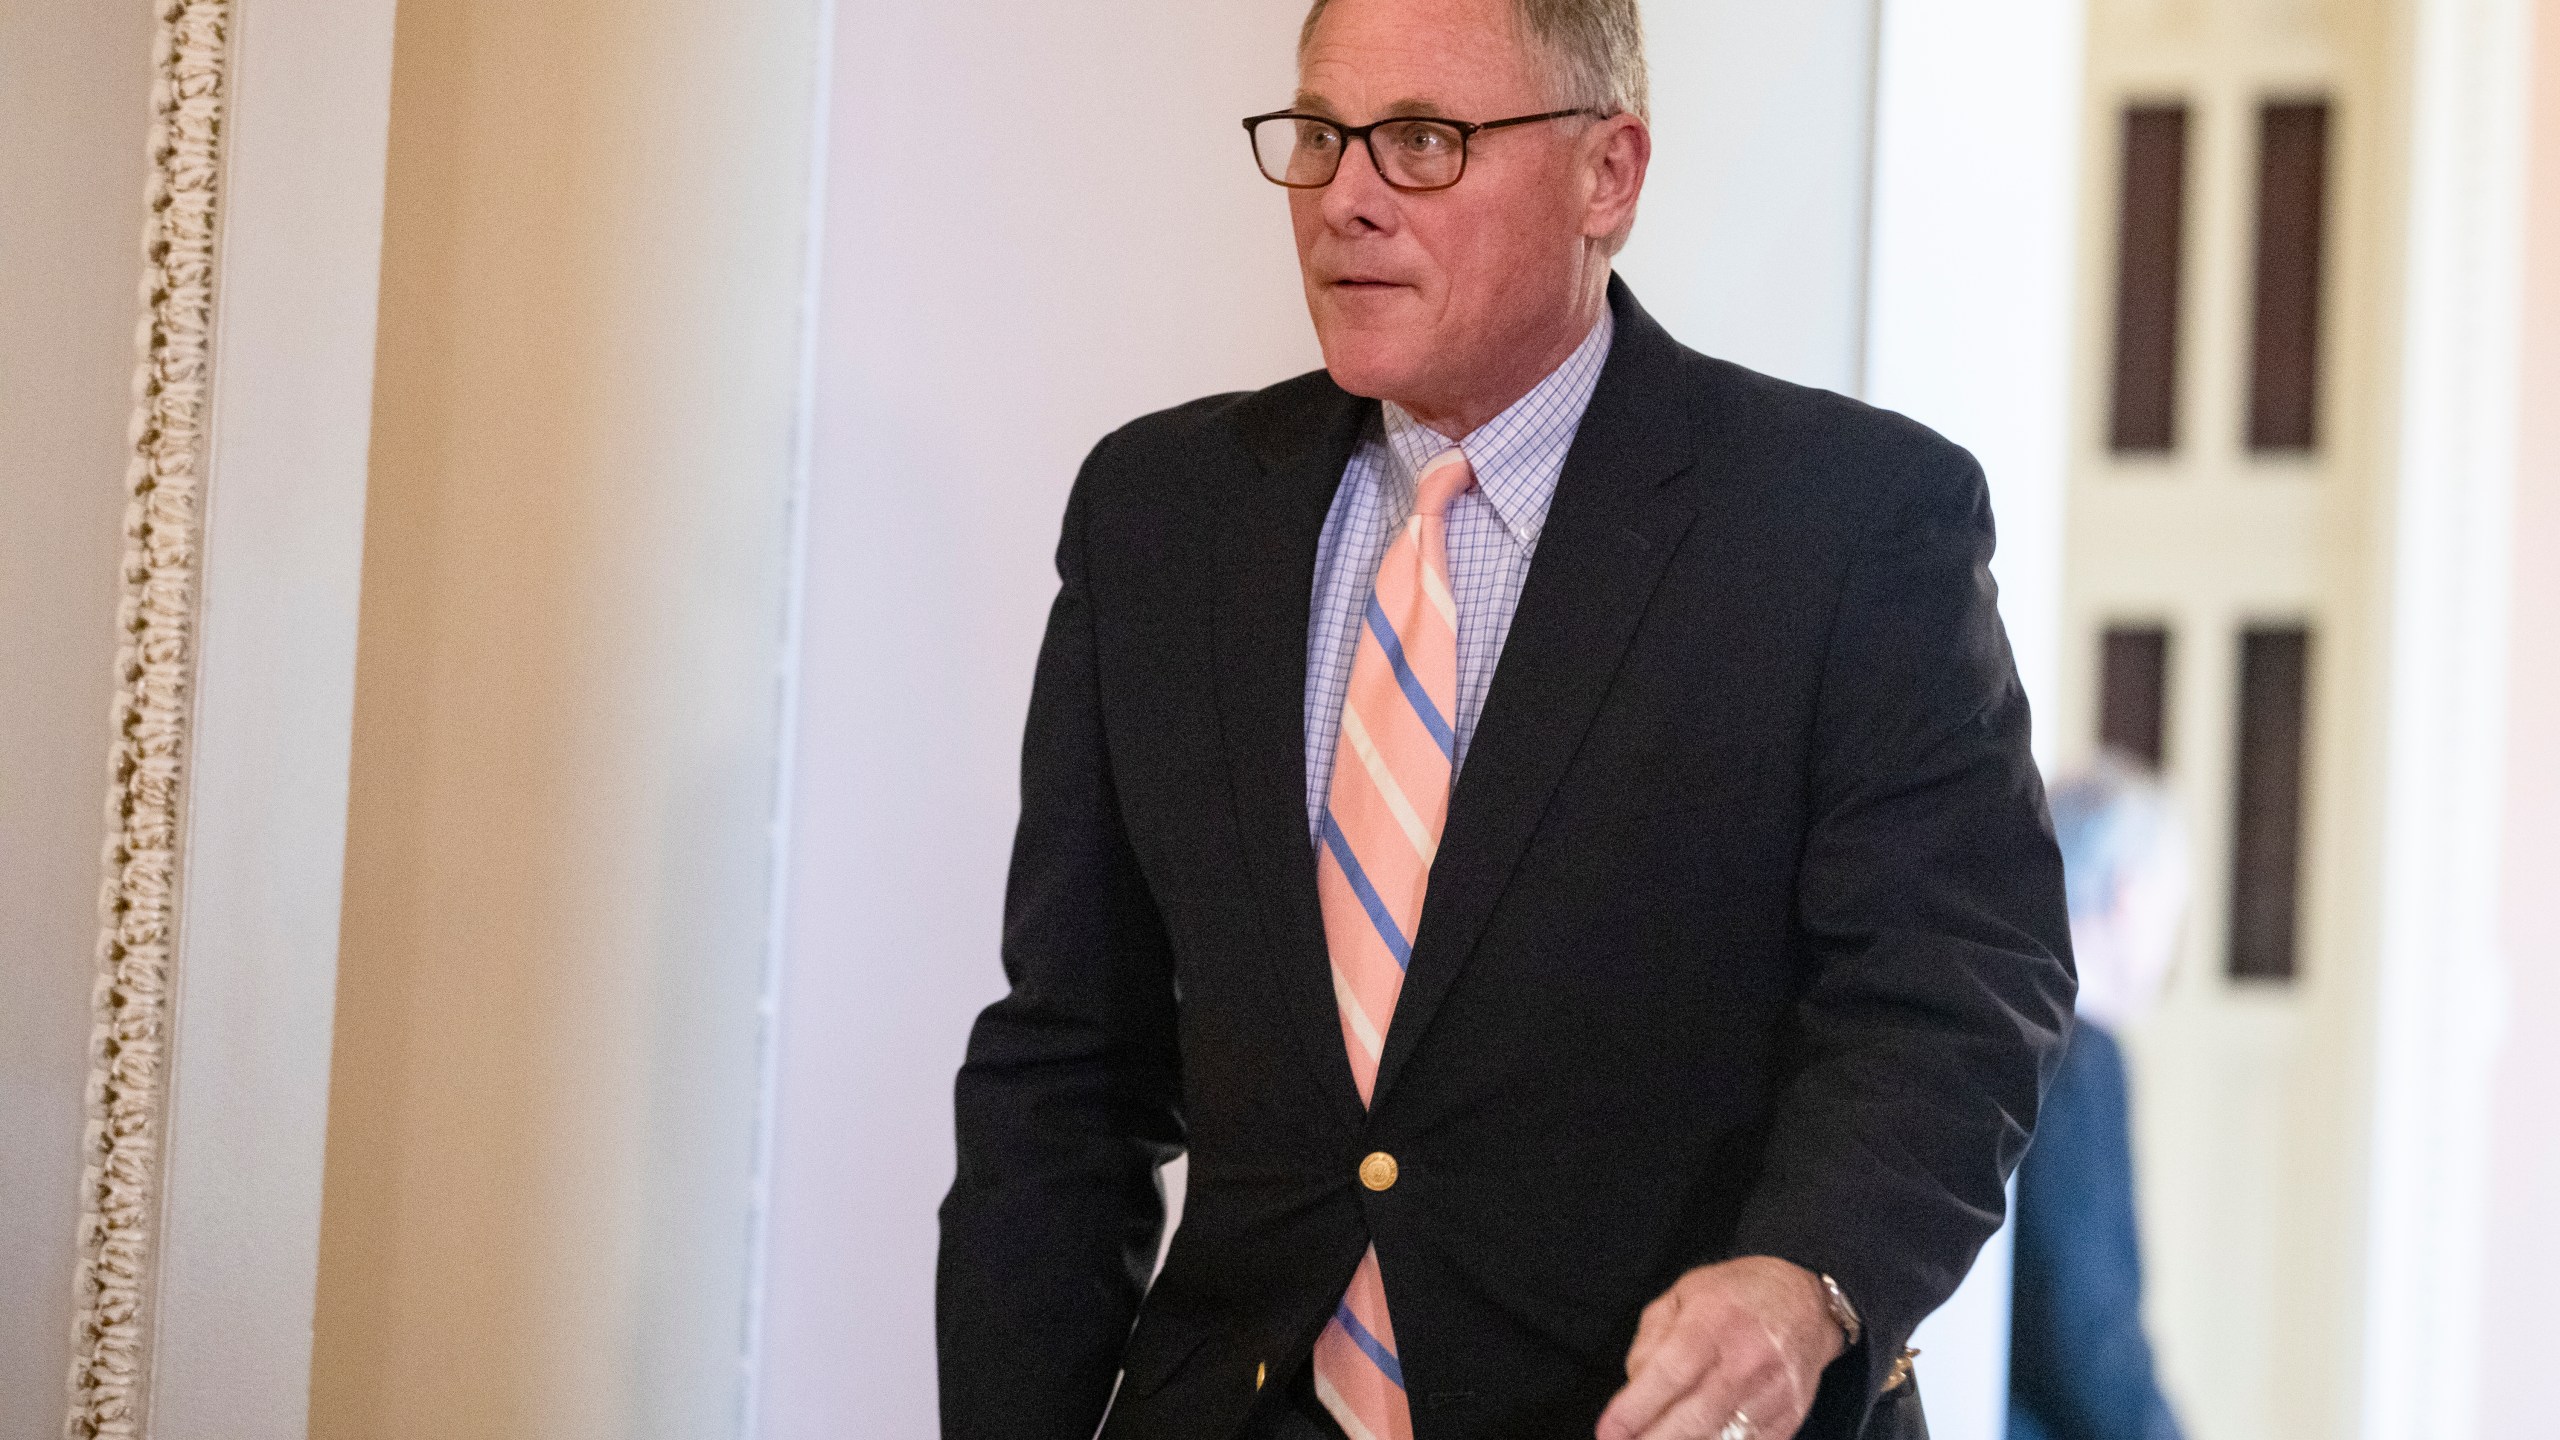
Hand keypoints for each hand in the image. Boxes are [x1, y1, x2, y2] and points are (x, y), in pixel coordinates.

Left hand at [1594, 1257, 1845, 1439]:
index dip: (1635, 1408)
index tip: (1609, 1432)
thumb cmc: (1736, 1297)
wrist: (1807, 1304)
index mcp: (1714, 1320)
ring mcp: (1773, 1393)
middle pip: (1695, 1417)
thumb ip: (1650, 1340)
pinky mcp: (1789, 1418)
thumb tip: (1634, 1387)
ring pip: (1720, 1439)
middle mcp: (1748, 1358)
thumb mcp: (1682, 1295)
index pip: (1671, 1373)